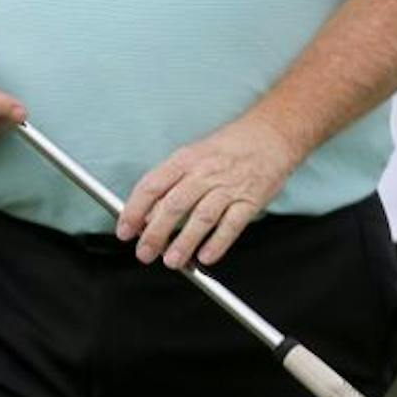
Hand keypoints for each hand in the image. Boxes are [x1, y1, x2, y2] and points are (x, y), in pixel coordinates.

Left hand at [116, 115, 302, 268]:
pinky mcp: (250, 200)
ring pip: (202, 217)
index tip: (125, 230)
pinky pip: (232, 225)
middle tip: (144, 253)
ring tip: (172, 261)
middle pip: (174, 205)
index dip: (135, 210)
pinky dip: (218, 243)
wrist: (271, 135)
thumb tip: (147, 214)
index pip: (152, 186)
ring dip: (184, 242)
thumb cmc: (228, 147)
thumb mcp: (193, 155)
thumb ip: (171, 182)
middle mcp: (205, 172)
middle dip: (155, 233)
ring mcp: (229, 187)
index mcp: (186, 159)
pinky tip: (206, 257)